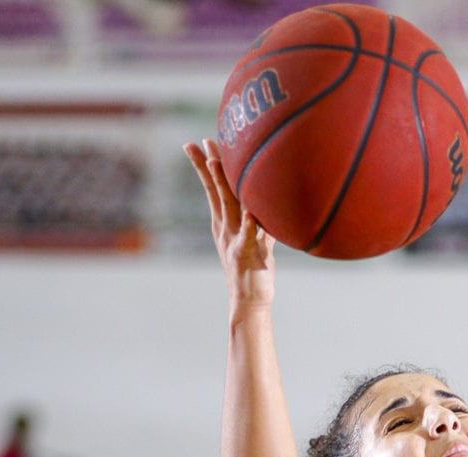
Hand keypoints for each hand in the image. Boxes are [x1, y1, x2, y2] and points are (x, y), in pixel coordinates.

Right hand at [185, 139, 274, 307]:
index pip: (213, 189)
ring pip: (227, 207)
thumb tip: (269, 201)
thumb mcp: (256, 240)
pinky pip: (248, 236)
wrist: (250, 302)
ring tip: (215, 162)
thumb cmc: (254, 271)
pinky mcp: (246, 255)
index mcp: (224, 224)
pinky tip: (250, 212)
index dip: (205, 166)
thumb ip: (261, 219)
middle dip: (208, 166)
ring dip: (220, 183)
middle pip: (215, 192)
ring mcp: (233, 241)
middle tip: (202, 142)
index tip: (198, 143)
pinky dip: (249, 224)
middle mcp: (225, 229)